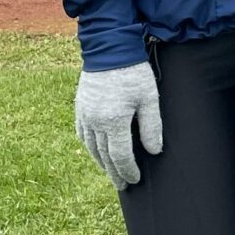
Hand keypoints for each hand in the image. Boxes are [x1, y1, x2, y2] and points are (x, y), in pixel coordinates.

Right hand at [75, 61, 162, 187]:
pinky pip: (82, 133)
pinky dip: (90, 146)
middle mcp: (95, 122)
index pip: (120, 155)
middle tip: (123, 185)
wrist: (109, 48)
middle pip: (104, 155)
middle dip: (115, 172)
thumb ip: (151, 127)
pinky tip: (96, 151)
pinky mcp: (80, 106)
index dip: (128, 170)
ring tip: (111, 172)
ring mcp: (84, 114)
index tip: (136, 179)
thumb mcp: (149, 98)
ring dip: (101, 162)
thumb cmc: (133, 72)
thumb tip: (154, 152)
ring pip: (91, 147)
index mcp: (113, 121)